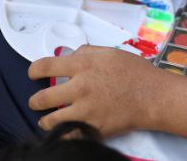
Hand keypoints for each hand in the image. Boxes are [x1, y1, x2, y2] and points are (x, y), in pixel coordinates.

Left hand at [28, 45, 164, 135]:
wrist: (154, 97)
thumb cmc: (135, 72)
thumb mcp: (110, 52)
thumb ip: (87, 52)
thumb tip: (69, 56)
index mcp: (82, 65)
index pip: (45, 67)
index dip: (34, 71)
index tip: (32, 74)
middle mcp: (79, 88)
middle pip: (42, 98)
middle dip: (35, 101)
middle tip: (35, 102)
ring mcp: (85, 111)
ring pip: (51, 120)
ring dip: (45, 120)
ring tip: (45, 120)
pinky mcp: (93, 129)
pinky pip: (69, 135)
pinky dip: (64, 134)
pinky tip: (63, 131)